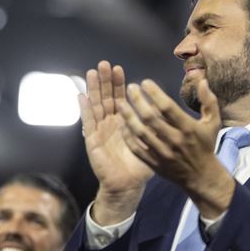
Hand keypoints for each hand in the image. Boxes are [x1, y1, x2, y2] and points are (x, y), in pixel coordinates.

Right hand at [80, 61, 153, 224]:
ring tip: (91, 73)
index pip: (120, 98)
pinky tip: (81, 96)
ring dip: (93, 90)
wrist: (127, 185)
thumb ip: (158, 127)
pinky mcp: (93, 141)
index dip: (118, 84)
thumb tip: (168, 110)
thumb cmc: (140, 166)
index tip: (119, 68)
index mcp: (124, 122)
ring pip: (95, 106)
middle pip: (106, 98)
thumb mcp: (152, 142)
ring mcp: (100, 131)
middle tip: (104, 64)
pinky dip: (84, 110)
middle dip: (104, 81)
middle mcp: (110, 124)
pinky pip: (88, 123)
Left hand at [117, 78, 233, 217]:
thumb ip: (209, 101)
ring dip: (129, 117)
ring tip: (121, 103)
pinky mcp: (154, 163)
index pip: (167, 107)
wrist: (201, 176)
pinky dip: (128, 136)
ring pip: (140, 133)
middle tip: (130, 88)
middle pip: (150, 118)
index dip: (154, 93)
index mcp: (188, 128)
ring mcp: (162, 153)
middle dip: (138, 101)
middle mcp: (174, 140)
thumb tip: (202, 80)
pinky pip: (136, 149)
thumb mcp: (213, 123)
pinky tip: (123, 124)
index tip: (145, 82)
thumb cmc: (205, 145)